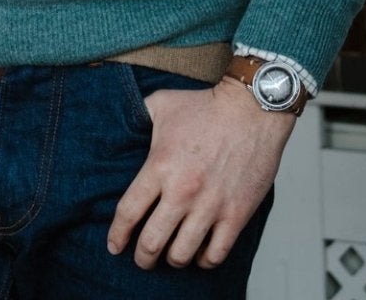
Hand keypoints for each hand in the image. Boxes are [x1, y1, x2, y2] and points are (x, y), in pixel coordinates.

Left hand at [108, 77, 292, 270]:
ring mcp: (211, 206)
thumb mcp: (162, 104)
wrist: (251, 110)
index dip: (117, 235)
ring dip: (171, 261)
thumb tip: (119, 127)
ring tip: (169, 256)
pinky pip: (215, 254)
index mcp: (160, 166)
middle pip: (152, 242)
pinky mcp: (236, 215)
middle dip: (142, 257)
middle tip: (141, 259)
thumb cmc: (206, 106)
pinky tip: (199, 253)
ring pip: (182, 254)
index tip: (114, 245)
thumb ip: (138, 117)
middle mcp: (183, 191)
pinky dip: (203, 261)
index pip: (128, 212)